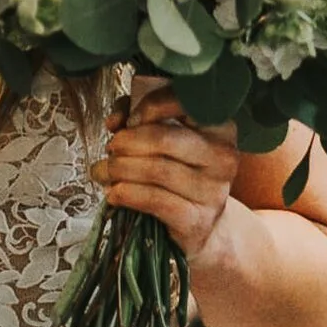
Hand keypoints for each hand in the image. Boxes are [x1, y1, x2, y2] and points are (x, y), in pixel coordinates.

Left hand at [89, 90, 241, 265]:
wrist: (198, 223)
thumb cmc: (175, 170)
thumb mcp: (160, 134)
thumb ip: (135, 115)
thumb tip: (115, 121)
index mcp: (220, 126)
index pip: (186, 103)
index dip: (149, 107)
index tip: (129, 121)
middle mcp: (223, 157)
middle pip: (164, 139)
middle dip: (126, 142)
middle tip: (110, 148)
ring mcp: (214, 191)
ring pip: (157, 170)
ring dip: (119, 169)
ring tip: (103, 171)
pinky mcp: (198, 220)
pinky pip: (155, 200)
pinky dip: (127, 194)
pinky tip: (114, 193)